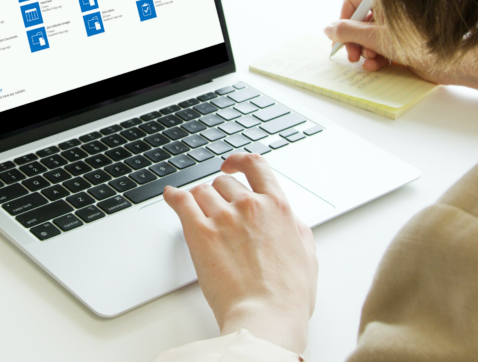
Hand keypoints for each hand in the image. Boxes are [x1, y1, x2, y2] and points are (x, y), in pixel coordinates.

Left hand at [163, 154, 317, 354]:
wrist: (266, 316)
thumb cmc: (287, 295)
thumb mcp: (307, 254)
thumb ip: (295, 228)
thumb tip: (287, 219)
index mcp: (277, 207)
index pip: (256, 166)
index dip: (239, 161)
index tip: (231, 166)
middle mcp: (249, 205)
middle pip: (223, 184)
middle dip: (220, 197)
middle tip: (219, 215)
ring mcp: (223, 217)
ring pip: (202, 192)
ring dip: (200, 203)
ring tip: (201, 218)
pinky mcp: (199, 233)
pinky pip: (180, 202)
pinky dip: (173, 197)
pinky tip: (171, 197)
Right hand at [323, 0, 452, 83]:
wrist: (449, 62)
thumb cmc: (416, 44)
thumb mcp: (374, 37)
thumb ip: (348, 32)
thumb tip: (328, 29)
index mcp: (384, 0)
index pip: (352, 3)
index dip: (343, 21)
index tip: (339, 38)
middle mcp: (389, 12)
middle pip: (359, 23)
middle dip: (353, 41)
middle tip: (352, 56)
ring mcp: (395, 28)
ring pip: (368, 38)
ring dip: (364, 52)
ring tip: (370, 61)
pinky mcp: (401, 44)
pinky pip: (380, 48)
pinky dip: (376, 58)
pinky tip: (376, 66)